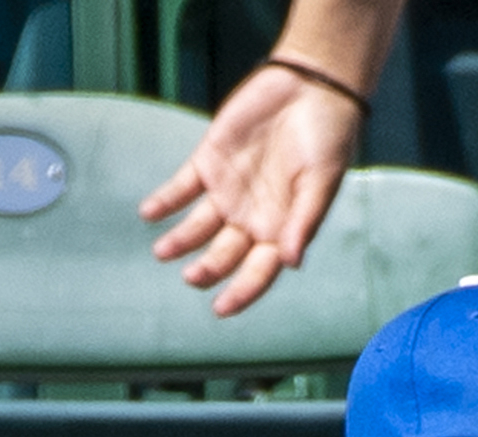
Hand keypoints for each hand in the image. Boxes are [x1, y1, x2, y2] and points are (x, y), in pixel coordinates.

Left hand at [139, 63, 361, 315]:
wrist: (312, 86)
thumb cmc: (328, 138)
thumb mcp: (321, 181)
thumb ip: (304, 221)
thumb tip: (291, 262)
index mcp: (280, 229)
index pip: (258, 271)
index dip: (241, 292)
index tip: (221, 308)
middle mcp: (251, 217)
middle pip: (223, 254)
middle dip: (207, 269)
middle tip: (191, 277)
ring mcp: (228, 191)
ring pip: (197, 227)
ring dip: (179, 241)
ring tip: (162, 251)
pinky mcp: (210, 162)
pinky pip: (182, 187)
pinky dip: (165, 201)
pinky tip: (149, 213)